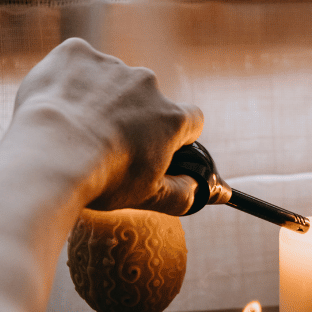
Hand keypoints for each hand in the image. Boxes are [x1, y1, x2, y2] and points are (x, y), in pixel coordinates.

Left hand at [12, 38, 203, 214]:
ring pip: (111, 80)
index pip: (192, 119)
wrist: (50, 156)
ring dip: (101, 96)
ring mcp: (112, 66)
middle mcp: (148, 85)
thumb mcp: (150, 196)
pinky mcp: (77, 53)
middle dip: (132, 115)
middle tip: (107, 141)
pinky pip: (78, 62)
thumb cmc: (103, 180)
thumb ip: (184, 193)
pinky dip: (71, 78)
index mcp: (171, 119)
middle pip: (147, 98)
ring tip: (76, 125)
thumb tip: (199, 189)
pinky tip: (60, 102)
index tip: (158, 144)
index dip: (176, 133)